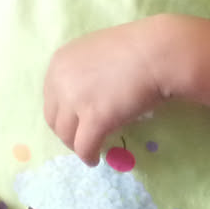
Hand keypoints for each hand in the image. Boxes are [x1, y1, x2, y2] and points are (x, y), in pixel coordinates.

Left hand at [43, 18, 176, 164]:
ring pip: (66, 135)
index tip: (73, 122)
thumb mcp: (97, 54)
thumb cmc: (136, 49)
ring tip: (88, 151)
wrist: (158, 53)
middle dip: (66, 131)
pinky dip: (88, 156)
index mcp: (60, 63)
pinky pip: (84, 146)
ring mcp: (76, 100)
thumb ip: (84, 72)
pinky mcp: (95, 118)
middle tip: (80, 138)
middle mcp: (61, 81)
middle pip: (54, 117)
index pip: (51, 97)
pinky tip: (94, 160)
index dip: (62, 113)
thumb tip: (86, 95)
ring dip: (76, 145)